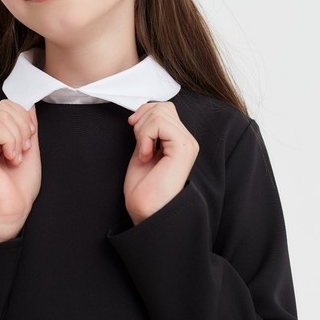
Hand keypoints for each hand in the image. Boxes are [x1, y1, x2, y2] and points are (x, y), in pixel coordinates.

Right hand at [0, 101, 40, 241]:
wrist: (12, 210)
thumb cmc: (19, 187)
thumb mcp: (30, 149)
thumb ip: (28, 126)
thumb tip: (29, 104)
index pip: (8, 106)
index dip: (25, 118)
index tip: (30, 141)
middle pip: (6, 106)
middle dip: (24, 126)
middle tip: (25, 149)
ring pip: (2, 116)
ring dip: (19, 137)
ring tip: (17, 157)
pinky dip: (11, 141)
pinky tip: (11, 158)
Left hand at [123, 102, 198, 224]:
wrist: (146, 212)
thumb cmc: (143, 189)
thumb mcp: (142, 151)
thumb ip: (147, 132)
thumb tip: (141, 113)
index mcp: (177, 140)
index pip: (164, 108)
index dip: (144, 113)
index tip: (132, 128)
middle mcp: (186, 140)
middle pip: (162, 107)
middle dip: (142, 120)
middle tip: (138, 145)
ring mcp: (187, 143)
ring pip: (160, 112)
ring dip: (142, 131)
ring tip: (143, 153)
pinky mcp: (183, 148)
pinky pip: (160, 124)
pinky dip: (145, 136)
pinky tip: (146, 155)